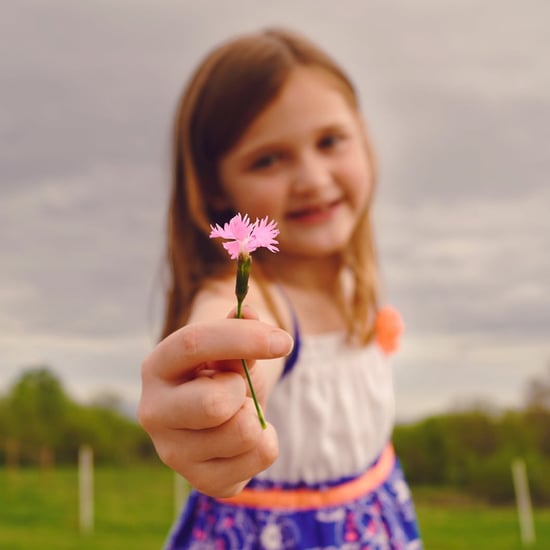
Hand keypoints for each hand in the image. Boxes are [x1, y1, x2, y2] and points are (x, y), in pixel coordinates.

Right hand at [138, 307, 292, 497]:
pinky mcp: (202, 481)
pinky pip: (259, 457)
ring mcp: (174, 453)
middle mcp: (154, 413)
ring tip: (240, 411)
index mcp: (157, 366)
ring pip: (243, 433)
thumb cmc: (222, 370)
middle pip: (213, 404)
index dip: (242, 338)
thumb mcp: (228, 346)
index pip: (193, 344)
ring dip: (256, 415)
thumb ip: (241, 328)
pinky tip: (246, 437)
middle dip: (242, 389)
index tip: (282, 341)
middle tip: (239, 388)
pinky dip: (266, 440)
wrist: (217, 410)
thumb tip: (252, 313)